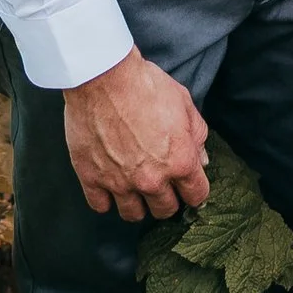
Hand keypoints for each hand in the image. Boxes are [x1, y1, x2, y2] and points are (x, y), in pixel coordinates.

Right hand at [61, 49, 209, 222]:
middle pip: (165, 210)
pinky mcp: (92, 178)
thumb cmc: (146, 85)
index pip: (197, 195)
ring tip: (135, 189)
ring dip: (137, 204)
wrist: (104, 77)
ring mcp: (120, 182)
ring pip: (133, 215)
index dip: (195, 191)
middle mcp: (151, 179)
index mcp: (179, 161)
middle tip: (161, 185)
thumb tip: (201, 158)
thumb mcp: (184, 102)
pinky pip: (101, 206)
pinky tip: (110, 186)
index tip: (188, 186)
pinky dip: (106, 199)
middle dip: (167, 199)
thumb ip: (197, 134)